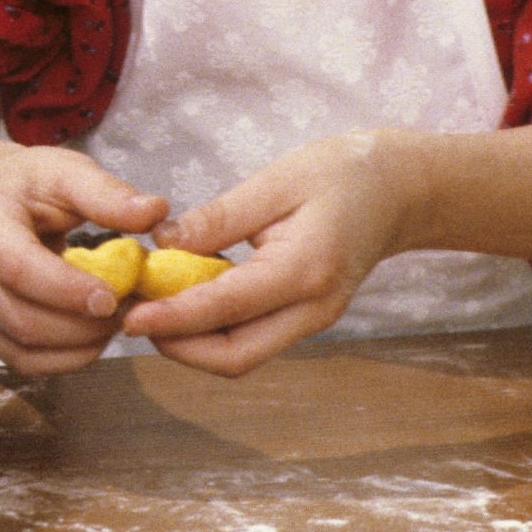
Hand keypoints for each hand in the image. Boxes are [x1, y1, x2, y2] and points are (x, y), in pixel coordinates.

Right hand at [0, 142, 165, 374]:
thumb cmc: (24, 184)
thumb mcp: (64, 171)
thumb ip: (107, 194)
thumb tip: (154, 212)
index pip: (18, 267)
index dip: (66, 290)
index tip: (113, 297)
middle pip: (21, 318)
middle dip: (82, 326)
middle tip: (127, 312)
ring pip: (21, 348)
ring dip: (77, 347)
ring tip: (113, 325)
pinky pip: (20, 361)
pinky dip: (63, 359)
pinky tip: (91, 339)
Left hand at [131, 129, 430, 374]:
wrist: (401, 190)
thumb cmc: (342, 174)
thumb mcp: (277, 181)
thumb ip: (219, 217)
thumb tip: (162, 244)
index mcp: (305, 270)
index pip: (225, 308)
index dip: (172, 317)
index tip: (130, 316)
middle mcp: (313, 308)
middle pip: (235, 357)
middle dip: (178, 348)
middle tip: (133, 316)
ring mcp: (313, 319)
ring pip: (243, 355)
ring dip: (192, 342)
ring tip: (151, 306)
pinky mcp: (307, 317)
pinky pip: (253, 338)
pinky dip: (214, 330)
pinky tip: (185, 299)